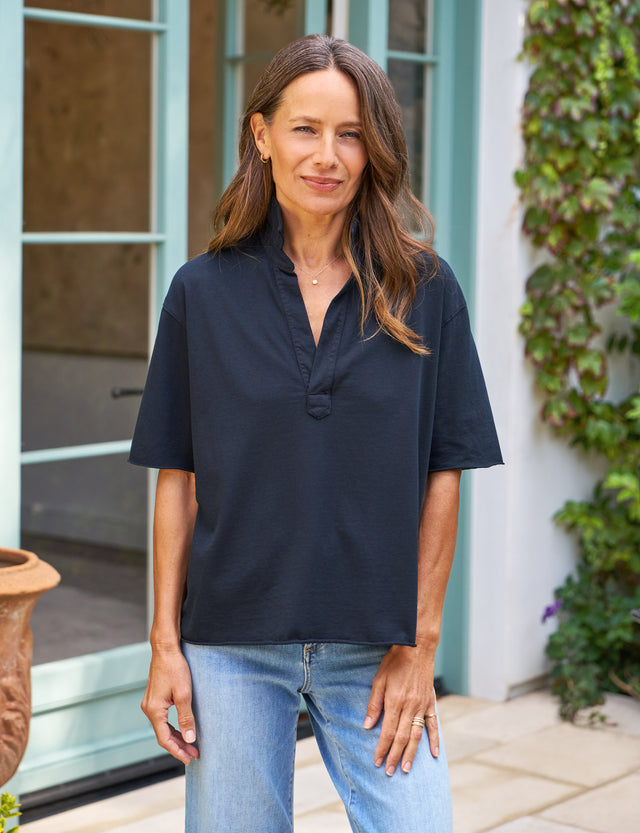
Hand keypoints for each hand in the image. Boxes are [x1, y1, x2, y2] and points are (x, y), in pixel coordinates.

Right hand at [141, 647, 198, 765]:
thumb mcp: (184, 694)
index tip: (190, 758)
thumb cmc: (175, 668)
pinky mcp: (154, 698)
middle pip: (163, 735)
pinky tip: (182, 729)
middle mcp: (149, 709)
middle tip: (194, 754)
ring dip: (176, 737)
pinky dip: (172, 727)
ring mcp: (150, 704)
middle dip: (179, 746)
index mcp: (154, 710)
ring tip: (191, 745)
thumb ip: (186, 717)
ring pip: (163, 728)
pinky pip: (163, 719)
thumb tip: (190, 738)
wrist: (165, 649)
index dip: (178, 751)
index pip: (165, 739)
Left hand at [363, 645, 438, 775]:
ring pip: (416, 736)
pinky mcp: (430, 703)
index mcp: (395, 702)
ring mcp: (422, 706)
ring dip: (410, 754)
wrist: (417, 647)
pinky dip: (434, 741)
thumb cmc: (395, 661)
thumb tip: (368, 725)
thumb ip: (374, 703)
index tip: (377, 761)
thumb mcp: (379, 679)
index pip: (387, 732)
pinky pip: (433, 725)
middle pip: (401, 738)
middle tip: (389, 772)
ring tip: (405, 769)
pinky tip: (433, 754)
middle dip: (394, 757)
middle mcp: (409, 707)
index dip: (382, 749)